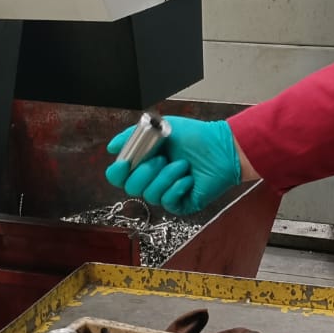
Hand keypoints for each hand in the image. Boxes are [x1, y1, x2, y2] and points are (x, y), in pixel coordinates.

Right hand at [104, 116, 241, 216]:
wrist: (222, 147)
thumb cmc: (194, 137)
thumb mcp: (160, 129)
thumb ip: (133, 137)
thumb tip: (112, 148)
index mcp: (144, 163)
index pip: (119, 175)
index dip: (118, 171)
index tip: (125, 163)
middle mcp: (152, 179)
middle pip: (130, 188)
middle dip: (146, 172)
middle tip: (162, 158)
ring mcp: (166, 193)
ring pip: (150, 195)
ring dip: (166, 177)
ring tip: (182, 164)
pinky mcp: (181, 203)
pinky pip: (167, 202)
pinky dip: (178, 187)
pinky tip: (189, 178)